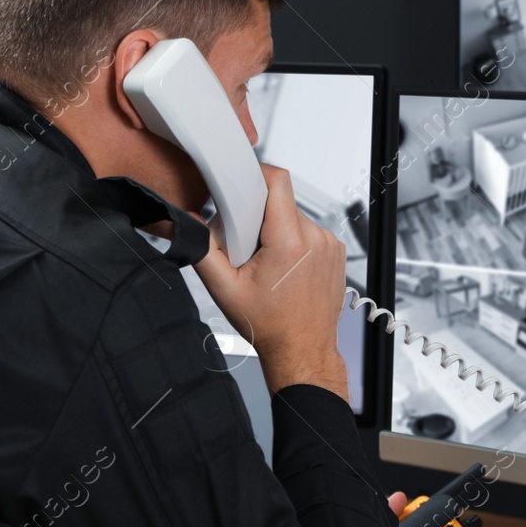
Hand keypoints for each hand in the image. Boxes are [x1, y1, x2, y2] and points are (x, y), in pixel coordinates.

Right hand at [194, 163, 347, 400]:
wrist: (302, 350)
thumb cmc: (270, 326)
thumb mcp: (225, 290)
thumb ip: (203, 251)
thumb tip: (189, 223)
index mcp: (289, 242)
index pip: (278, 181)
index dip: (257, 176)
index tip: (242, 189)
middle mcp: (315, 238)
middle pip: (281, 202)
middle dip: (259, 216)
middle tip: (248, 247)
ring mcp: (329, 244)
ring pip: (294, 217)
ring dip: (277, 230)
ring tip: (268, 263)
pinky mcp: (336, 251)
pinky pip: (309, 231)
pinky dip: (294, 241)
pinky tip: (285, 268)